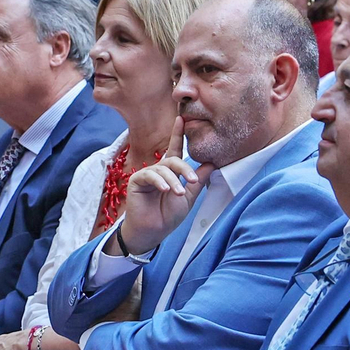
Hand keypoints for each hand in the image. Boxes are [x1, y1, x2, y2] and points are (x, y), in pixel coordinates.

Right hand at [116, 117, 213, 255]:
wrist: (153, 231)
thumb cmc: (168, 215)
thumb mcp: (189, 196)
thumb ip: (199, 179)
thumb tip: (213, 163)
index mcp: (171, 171)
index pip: (176, 149)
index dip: (178, 133)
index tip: (181, 118)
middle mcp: (158, 170)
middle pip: (173, 159)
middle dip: (184, 168)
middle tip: (193, 180)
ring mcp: (147, 174)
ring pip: (163, 168)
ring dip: (173, 180)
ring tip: (179, 193)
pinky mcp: (136, 181)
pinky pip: (149, 175)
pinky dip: (159, 181)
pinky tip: (165, 190)